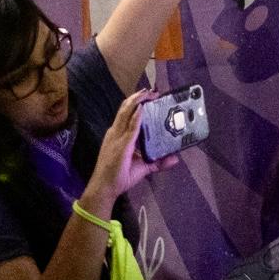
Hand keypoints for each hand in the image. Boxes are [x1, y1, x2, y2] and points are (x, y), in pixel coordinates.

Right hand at [82, 91, 182, 213]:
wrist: (104, 188)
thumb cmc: (118, 177)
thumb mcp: (142, 168)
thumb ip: (157, 162)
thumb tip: (175, 158)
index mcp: (118, 135)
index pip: (127, 114)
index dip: (136, 102)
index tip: (148, 95)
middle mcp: (116, 133)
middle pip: (126, 109)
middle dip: (139, 98)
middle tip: (153, 91)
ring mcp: (117, 137)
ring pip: (126, 112)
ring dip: (138, 101)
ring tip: (149, 93)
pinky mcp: (122, 145)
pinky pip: (130, 127)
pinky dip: (137, 116)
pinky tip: (143, 108)